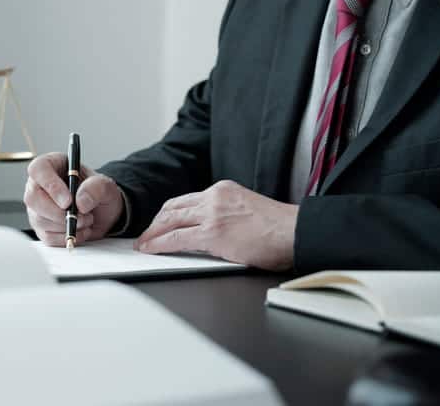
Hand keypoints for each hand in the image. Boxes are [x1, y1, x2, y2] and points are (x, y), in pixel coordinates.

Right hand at [24, 152, 123, 245]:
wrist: (102, 213)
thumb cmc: (98, 193)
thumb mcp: (105, 185)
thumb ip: (96, 188)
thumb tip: (80, 201)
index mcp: (52, 165)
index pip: (39, 169)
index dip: (51, 185)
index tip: (68, 201)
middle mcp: (40, 185)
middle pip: (33, 198)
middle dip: (58, 212)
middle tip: (80, 216)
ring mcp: (37, 207)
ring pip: (40, 220)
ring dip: (67, 225)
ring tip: (86, 219)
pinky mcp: (41, 226)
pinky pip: (47, 236)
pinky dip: (66, 236)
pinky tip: (79, 229)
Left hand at [135, 180, 297, 270]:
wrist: (296, 232)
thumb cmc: (281, 229)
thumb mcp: (247, 210)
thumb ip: (226, 215)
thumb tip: (212, 232)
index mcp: (224, 190)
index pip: (186, 200)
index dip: (168, 213)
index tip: (160, 222)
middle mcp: (214, 197)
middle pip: (172, 208)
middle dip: (155, 223)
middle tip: (145, 234)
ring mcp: (212, 214)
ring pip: (170, 221)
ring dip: (152, 233)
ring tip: (143, 244)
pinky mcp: (212, 233)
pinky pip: (176, 238)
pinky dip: (158, 244)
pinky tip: (151, 249)